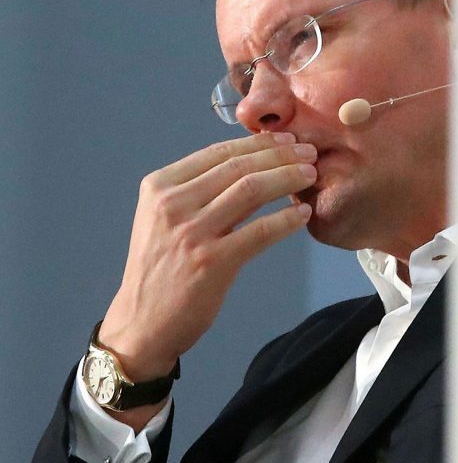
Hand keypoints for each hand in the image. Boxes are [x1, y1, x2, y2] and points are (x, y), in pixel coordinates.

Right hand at [98, 132, 316, 385]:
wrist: (141, 321)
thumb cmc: (161, 266)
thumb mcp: (166, 218)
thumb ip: (198, 190)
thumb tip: (250, 162)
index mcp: (159, 187)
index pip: (218, 153)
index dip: (259, 143)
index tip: (287, 140)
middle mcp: (172, 204)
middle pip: (239, 167)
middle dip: (280, 156)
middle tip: (309, 153)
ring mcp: (191, 233)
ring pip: (251, 190)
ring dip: (288, 179)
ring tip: (311, 176)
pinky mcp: (212, 262)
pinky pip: (260, 231)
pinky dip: (287, 219)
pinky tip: (303, 215)